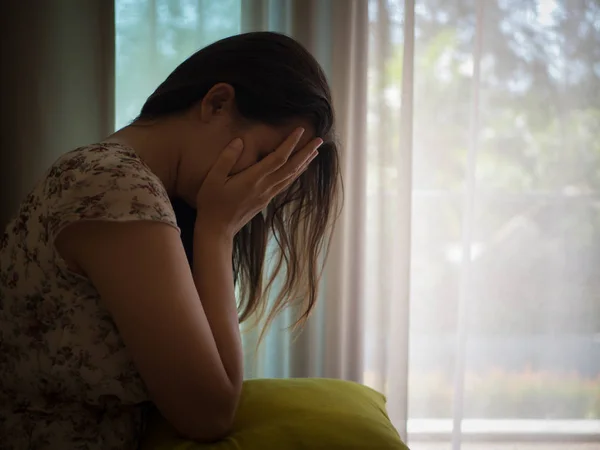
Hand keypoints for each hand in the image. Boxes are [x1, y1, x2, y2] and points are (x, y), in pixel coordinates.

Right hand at [195, 128, 321, 237]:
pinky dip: (296, 175)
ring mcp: (267, 195)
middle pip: (291, 167)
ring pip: (291, 176)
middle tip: (320, 141)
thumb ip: (227, 158)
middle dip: (306, 153)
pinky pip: (285, 184)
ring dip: (304, 163)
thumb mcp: (213, 178)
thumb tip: (239, 141)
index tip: (301, 130)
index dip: (290, 143)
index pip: (278, 158)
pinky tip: (300, 170)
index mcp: (253, 179)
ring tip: (315, 152)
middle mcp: (264, 186)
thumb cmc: (212, 203)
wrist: (217, 229)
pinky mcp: (266, 201)